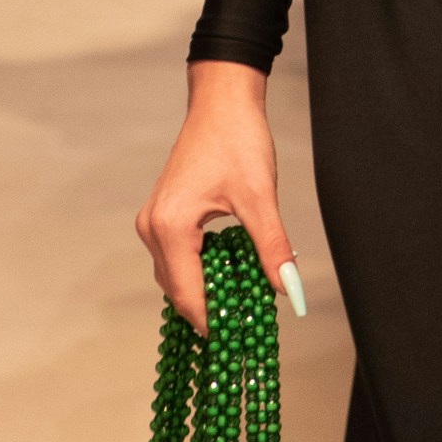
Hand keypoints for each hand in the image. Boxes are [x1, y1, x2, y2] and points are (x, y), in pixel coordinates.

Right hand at [137, 61, 303, 331]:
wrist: (222, 99)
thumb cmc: (238, 139)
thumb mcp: (259, 197)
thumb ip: (272, 247)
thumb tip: (288, 290)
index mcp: (170, 227)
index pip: (189, 295)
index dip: (214, 323)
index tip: (239, 342)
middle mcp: (152, 228)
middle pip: (179, 290)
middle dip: (212, 309)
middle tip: (247, 324)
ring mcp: (154, 221)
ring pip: (178, 275)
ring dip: (207, 290)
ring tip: (244, 301)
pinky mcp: (164, 214)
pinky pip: (178, 257)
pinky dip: (202, 270)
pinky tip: (231, 272)